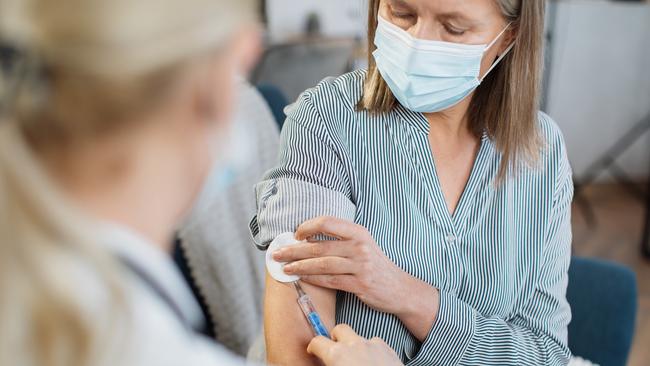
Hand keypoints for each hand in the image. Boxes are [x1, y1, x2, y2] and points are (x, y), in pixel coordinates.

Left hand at [272, 216, 438, 340]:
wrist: (400, 289)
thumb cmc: (376, 265)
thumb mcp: (362, 245)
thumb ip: (339, 240)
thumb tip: (307, 238)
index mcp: (358, 232)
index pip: (327, 222)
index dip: (307, 227)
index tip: (294, 235)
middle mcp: (360, 246)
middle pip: (320, 246)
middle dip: (294, 250)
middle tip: (277, 253)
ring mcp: (361, 266)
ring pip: (322, 264)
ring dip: (299, 266)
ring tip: (284, 268)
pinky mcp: (361, 284)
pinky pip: (331, 281)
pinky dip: (313, 279)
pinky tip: (301, 278)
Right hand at [307, 324, 402, 365]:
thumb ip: (332, 365)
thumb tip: (329, 362)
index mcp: (336, 354)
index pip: (317, 341)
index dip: (314, 347)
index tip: (314, 351)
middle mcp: (354, 345)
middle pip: (340, 329)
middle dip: (336, 338)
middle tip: (336, 350)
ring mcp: (372, 344)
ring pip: (359, 337)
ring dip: (355, 346)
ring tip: (358, 361)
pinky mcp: (388, 349)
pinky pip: (375, 343)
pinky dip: (372, 350)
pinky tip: (373, 363)